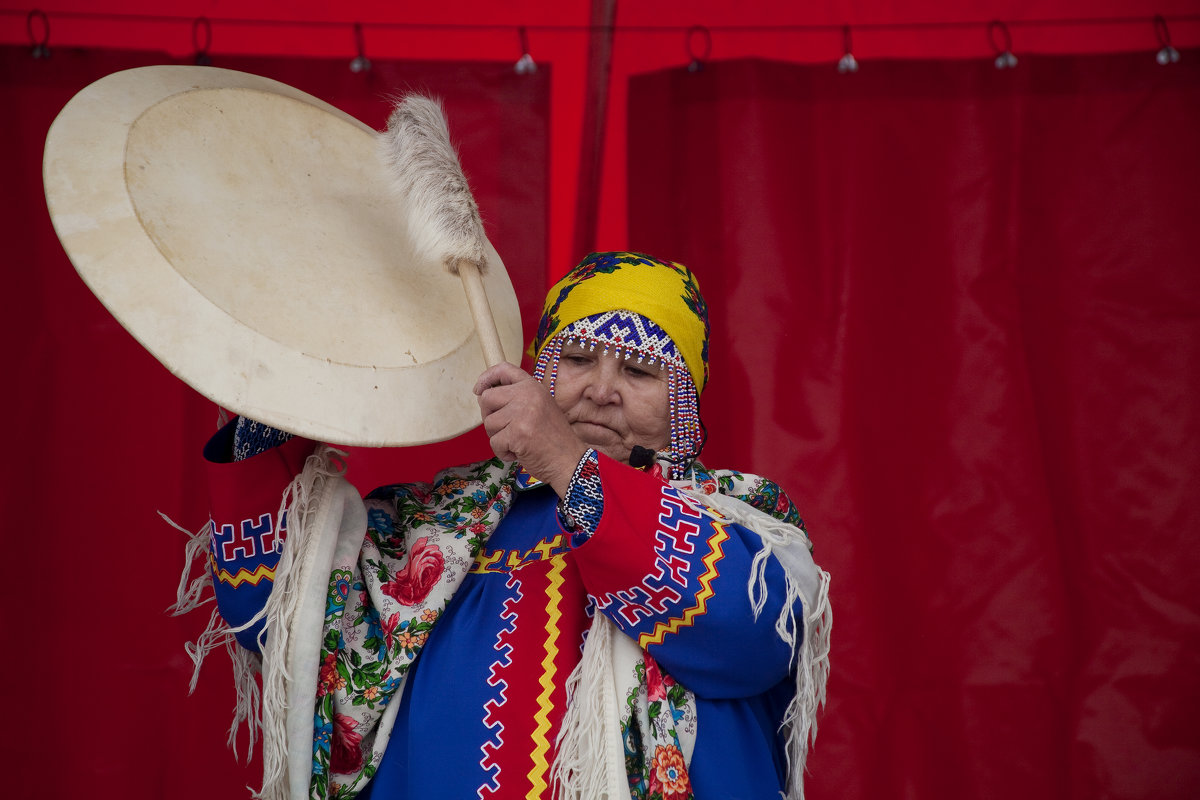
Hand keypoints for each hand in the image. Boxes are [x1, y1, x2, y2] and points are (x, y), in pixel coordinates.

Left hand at [474, 363, 588, 496]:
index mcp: (533, 386)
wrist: (569, 460)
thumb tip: (483, 395)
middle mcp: (528, 395)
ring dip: (498, 437)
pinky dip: (503, 452)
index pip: (503, 369)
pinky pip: (494, 442)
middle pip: (487, 398)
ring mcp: (522, 413)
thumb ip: (517, 397)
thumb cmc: (552, 437)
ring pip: (488, 423)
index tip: (479, 390)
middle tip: (505, 428)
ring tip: (517, 441)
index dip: (486, 378)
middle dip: (489, 416)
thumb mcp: (539, 406)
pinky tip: (519, 452)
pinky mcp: (517, 433)